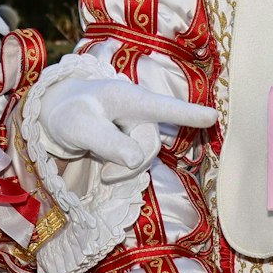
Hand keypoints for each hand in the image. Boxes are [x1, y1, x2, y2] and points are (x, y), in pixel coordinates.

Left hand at [35, 73, 217, 176]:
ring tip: (101, 170)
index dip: (189, 113)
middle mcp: (140, 110)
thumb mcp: (79, 126)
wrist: (59, 115)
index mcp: (129, 97)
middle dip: (130, 164)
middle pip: (150, 143)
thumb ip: (106, 142)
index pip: (164, 107)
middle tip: (105, 175)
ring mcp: (139, 126)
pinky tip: (106, 167)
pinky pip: (138, 161)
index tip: (213, 116)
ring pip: (145, 156)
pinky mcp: (136, 140)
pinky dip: (123, 169)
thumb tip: (136, 159)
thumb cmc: (69, 113)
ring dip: (124, 169)